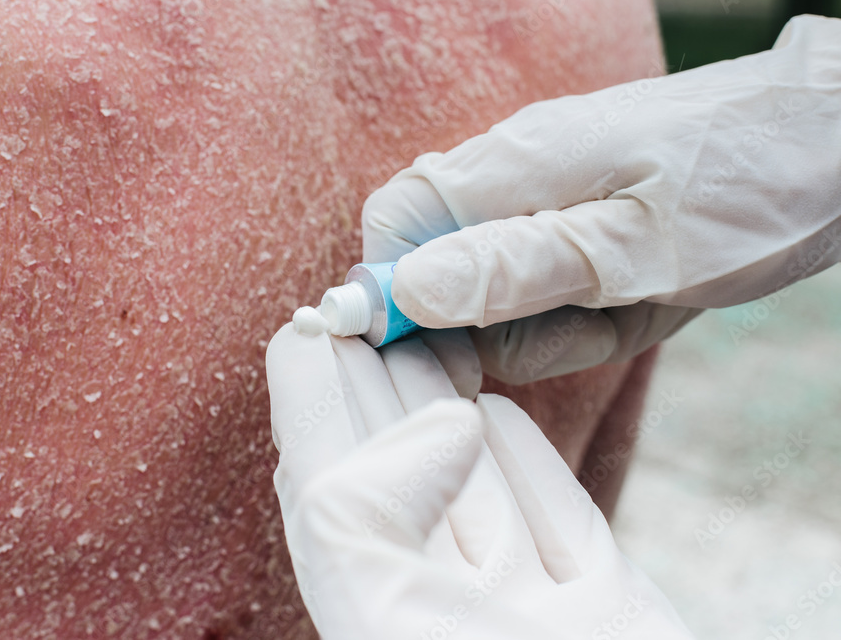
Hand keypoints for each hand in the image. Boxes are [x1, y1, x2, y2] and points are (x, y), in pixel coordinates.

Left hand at [266, 324, 693, 638]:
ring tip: (433, 339)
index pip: (324, 480)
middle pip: (398, 472)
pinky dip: (524, 462)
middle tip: (375, 306)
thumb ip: (364, 513)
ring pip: (474, 488)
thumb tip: (444, 420)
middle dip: (381, 384)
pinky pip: (553, 521)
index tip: (315, 321)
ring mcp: (526, 612)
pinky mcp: (603, 613)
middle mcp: (445, 610)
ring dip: (449, 408)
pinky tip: (497, 415)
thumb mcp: (387, 618)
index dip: (311, 397)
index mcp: (377, 608)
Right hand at [362, 14, 840, 382]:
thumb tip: (407, 290)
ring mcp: (542, 191)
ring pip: (495, 287)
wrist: (829, 141)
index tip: (447, 354)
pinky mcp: (572, 212)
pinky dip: (580, 308)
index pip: (393, 226)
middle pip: (441, 268)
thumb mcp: (636, 252)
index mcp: (510, 166)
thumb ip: (516, 269)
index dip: (394, 295)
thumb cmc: (746, 189)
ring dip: (552, 323)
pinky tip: (635, 296)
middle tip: (586, 324)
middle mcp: (511, 170)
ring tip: (629, 305)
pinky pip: (540, 280)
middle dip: (501, 326)